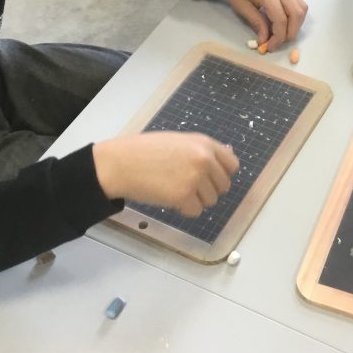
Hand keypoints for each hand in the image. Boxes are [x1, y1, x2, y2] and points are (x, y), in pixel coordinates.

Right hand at [93, 132, 239, 216]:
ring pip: (210, 201)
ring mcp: (195, 178)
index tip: (208, 178)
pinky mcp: (184, 196)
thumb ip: (201, 151)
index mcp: (204, 143)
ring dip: (195, 200)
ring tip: (173, 188)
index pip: (232, 165)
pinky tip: (168, 197)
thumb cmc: (144, 151)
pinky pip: (195, 211)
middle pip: (223, 186)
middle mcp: (204, 159)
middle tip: (186, 185)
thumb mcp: (178, 142)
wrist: (121, 163)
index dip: (220, 174)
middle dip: (207, 189)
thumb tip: (226, 160)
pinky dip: (184, 209)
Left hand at [219, 0, 307, 50]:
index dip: (278, 37)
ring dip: (296, 24)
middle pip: (296, 14)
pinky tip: (285, 22)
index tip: (269, 47)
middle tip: (278, 42)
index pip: (281, 19)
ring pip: (301, 8)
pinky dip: (296, 15)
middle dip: (290, 33)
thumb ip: (257, 23)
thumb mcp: (241, 7)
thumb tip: (265, 40)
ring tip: (282, 33)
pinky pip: (298, 2)